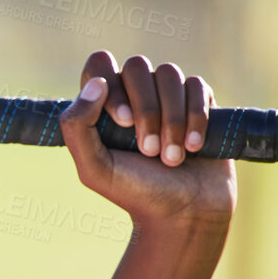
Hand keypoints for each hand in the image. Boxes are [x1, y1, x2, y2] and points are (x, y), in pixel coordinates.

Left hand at [58, 51, 235, 230]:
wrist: (184, 214)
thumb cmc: (134, 192)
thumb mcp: (94, 167)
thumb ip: (77, 126)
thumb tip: (96, 82)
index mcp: (101, 104)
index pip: (99, 64)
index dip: (111, 85)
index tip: (123, 122)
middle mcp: (133, 93)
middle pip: (137, 67)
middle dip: (147, 109)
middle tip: (148, 151)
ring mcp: (167, 95)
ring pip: (169, 74)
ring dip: (172, 118)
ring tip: (171, 158)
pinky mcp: (199, 102)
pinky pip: (197, 86)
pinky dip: (195, 117)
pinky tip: (193, 147)